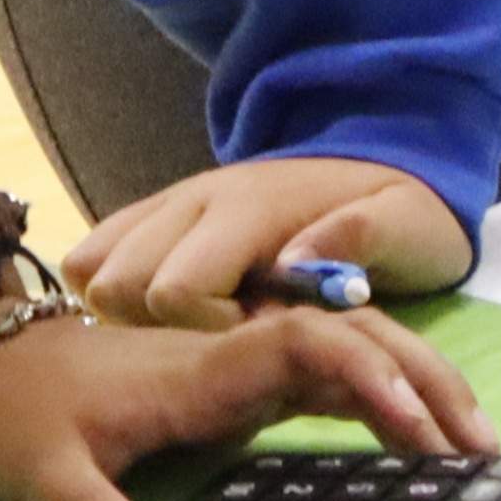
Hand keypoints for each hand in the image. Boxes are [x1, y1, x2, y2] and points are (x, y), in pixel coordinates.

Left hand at [0, 297, 496, 500]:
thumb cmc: (11, 413)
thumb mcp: (42, 468)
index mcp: (201, 370)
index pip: (308, 348)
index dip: (371, 378)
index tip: (416, 432)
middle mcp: (233, 358)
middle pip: (353, 342)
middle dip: (423, 381)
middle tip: (481, 447)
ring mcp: (239, 368)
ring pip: (349, 355)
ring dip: (412, 386)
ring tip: (469, 443)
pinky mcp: (236, 386)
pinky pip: (324, 380)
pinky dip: (376, 399)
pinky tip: (412, 437)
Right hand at [63, 156, 472, 329]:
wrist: (385, 158)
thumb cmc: (403, 214)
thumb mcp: (410, 226)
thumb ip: (360, 236)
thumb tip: (294, 260)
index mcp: (249, 206)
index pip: (175, 291)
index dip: (206, 336)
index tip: (258, 343)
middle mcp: (195, 198)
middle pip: (118, 285)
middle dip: (161, 332)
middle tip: (228, 340)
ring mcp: (170, 201)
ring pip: (91, 270)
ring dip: (130, 315)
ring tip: (197, 328)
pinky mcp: (156, 212)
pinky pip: (90, 253)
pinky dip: (110, 293)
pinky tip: (164, 315)